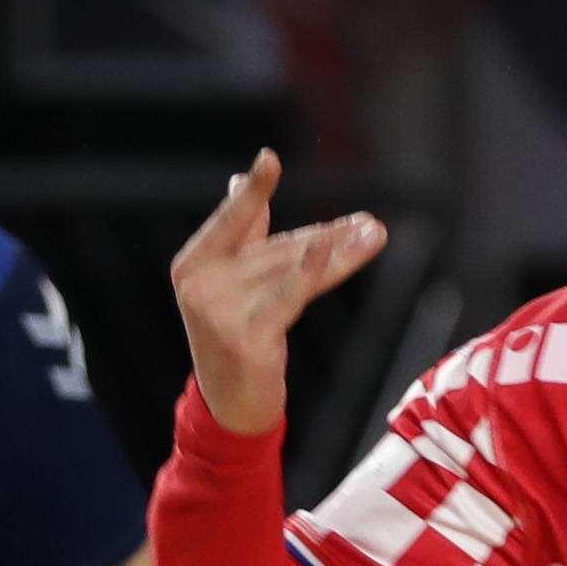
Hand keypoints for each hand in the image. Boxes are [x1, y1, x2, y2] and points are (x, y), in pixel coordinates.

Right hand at [170, 151, 390, 437]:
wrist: (230, 406)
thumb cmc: (234, 337)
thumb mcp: (229, 284)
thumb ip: (239, 233)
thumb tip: (238, 181)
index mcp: (192, 263)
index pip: (233, 219)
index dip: (254, 190)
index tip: (269, 159)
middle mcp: (200, 286)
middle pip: (278, 249)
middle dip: (327, 236)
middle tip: (368, 224)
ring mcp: (220, 313)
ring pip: (293, 270)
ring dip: (339, 252)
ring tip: (374, 235)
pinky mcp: (247, 337)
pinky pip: (291, 296)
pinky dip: (314, 270)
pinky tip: (334, 247)